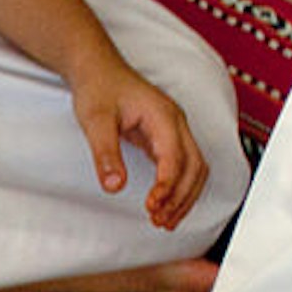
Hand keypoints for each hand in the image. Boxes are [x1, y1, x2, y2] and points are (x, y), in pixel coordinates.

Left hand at [72, 54, 207, 230]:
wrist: (97, 70)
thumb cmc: (98, 89)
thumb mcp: (95, 121)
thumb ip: (106, 154)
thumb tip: (114, 186)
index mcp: (163, 116)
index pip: (176, 157)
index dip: (167, 186)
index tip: (152, 206)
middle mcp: (176, 123)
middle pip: (195, 166)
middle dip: (181, 197)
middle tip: (160, 221)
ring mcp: (174, 130)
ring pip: (195, 169)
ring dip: (185, 197)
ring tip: (165, 221)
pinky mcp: (167, 137)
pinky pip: (184, 167)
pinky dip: (180, 189)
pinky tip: (166, 206)